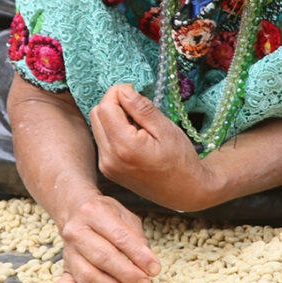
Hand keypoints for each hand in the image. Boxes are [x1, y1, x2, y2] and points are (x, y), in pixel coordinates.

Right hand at [56, 194, 160, 282]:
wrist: (75, 211)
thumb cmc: (105, 215)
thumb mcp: (125, 216)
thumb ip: (137, 239)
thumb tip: (149, 266)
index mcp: (93, 212)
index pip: (120, 237)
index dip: (139, 256)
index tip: (154, 269)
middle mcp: (76, 231)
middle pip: (103, 257)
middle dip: (127, 274)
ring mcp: (67, 251)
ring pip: (87, 275)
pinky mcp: (63, 268)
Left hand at [90, 84, 215, 211]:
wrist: (184, 192)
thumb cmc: (181, 161)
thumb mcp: (165, 129)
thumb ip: (141, 108)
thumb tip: (123, 90)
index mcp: (124, 147)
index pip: (105, 107)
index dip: (118, 93)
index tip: (135, 92)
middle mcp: (109, 159)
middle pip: (97, 115)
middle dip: (114, 104)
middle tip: (138, 108)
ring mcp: (106, 166)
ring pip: (97, 126)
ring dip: (113, 117)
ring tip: (138, 124)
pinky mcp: (107, 169)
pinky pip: (103, 139)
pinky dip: (114, 131)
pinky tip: (134, 136)